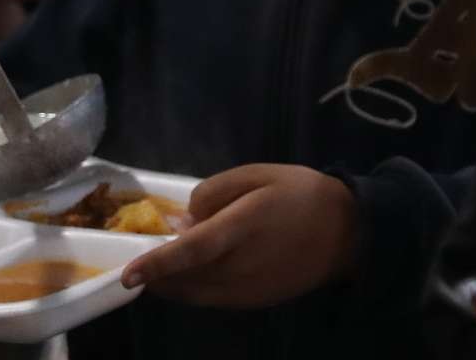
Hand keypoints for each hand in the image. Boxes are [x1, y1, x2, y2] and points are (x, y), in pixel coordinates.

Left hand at [121, 163, 356, 308]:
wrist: (348, 232)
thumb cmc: (299, 193)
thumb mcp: (257, 174)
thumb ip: (214, 193)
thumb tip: (182, 222)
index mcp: (243, 227)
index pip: (191, 252)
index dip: (157, 264)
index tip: (128, 275)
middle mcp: (243, 265)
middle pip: (188, 279)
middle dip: (158, 274)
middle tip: (139, 261)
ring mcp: (251, 289)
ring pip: (198, 295)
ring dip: (172, 286)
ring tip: (157, 269)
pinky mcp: (258, 301)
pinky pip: (214, 300)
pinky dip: (193, 291)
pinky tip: (187, 276)